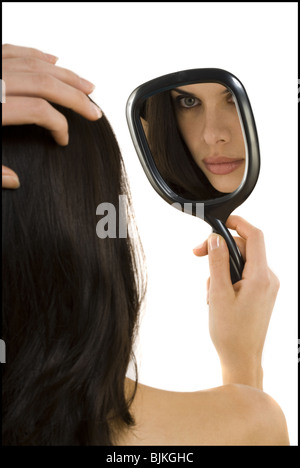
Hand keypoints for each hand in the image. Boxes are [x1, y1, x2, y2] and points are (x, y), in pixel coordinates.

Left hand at [2, 43, 101, 187]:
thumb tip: (14, 181)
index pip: (39, 111)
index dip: (59, 126)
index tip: (63, 140)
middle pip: (45, 84)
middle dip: (75, 98)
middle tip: (94, 111)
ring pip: (36, 64)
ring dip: (65, 74)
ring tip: (87, 85)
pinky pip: (15, 49)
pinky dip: (37, 54)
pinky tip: (53, 60)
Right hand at [193, 215, 279, 388]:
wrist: (241, 359)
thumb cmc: (230, 332)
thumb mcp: (218, 294)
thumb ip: (217, 263)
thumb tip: (215, 239)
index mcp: (261, 277)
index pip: (255, 236)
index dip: (238, 223)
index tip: (220, 222)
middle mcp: (268, 279)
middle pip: (245, 248)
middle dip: (221, 248)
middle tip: (198, 254)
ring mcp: (266, 287)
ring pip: (242, 262)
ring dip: (222, 268)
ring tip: (210, 291)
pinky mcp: (261, 293)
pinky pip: (244, 274)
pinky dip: (229, 278)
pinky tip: (217, 296)